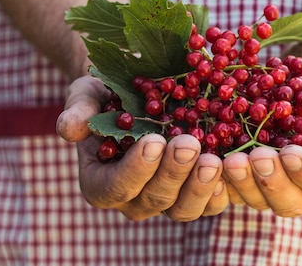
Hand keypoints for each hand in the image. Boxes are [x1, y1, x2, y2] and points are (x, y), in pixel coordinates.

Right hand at [56, 76, 228, 221]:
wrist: (137, 93)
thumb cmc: (107, 95)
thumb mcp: (87, 96)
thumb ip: (78, 110)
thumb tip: (69, 129)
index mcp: (101, 182)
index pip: (114, 187)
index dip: (134, 169)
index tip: (153, 141)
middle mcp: (134, 199)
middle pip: (155, 200)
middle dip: (173, 173)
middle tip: (189, 145)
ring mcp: (167, 198)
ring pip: (185, 208)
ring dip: (201, 186)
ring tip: (214, 158)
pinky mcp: (195, 189)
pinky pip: (211, 200)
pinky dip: (223, 187)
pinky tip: (232, 165)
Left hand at [222, 59, 301, 215]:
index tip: (291, 152)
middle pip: (288, 201)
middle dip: (270, 183)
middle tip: (254, 158)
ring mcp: (273, 178)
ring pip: (255, 196)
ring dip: (241, 181)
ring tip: (227, 159)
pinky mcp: (247, 167)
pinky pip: (230, 181)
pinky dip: (217, 174)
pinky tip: (206, 157)